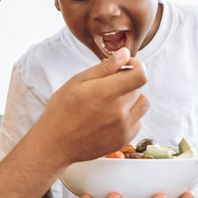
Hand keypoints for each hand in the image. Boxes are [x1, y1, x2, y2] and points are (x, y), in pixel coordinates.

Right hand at [33, 47, 149, 162]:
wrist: (55, 143)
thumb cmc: (62, 110)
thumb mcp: (78, 82)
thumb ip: (105, 67)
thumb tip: (125, 54)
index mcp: (107, 92)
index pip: (140, 75)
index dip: (137, 66)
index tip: (127, 66)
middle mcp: (119, 111)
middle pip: (138, 88)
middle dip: (127, 83)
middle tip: (108, 87)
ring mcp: (123, 127)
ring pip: (142, 105)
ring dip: (132, 99)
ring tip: (113, 102)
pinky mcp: (123, 140)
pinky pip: (138, 122)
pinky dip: (129, 116)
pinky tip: (112, 117)